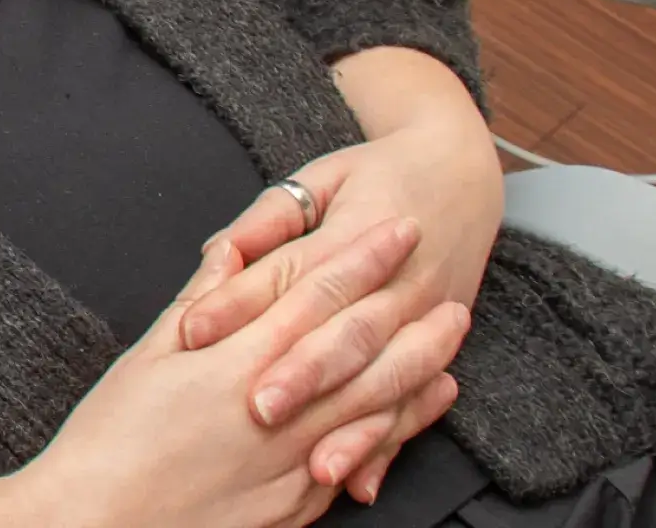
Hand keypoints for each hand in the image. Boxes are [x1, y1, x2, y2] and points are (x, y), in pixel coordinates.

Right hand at [3, 217, 467, 527]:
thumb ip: (200, 304)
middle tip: (454, 295)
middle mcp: (276, 408)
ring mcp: (290, 462)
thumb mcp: (146, 357)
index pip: (318, 295)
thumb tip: (231, 255)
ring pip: (372, 408)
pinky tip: (409, 417)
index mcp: (238, 360)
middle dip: (412, 320)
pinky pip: (354, 461)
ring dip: (417, 375)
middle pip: (363, 352)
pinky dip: (391, 434)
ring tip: (449, 352)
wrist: (96, 523)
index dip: (364, 259)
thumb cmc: (110, 440)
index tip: (399, 230)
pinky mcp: (291, 507)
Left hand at [172, 119, 507, 503]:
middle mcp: (397, 282)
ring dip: (350, 424)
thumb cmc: (376, 176)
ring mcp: (424, 318)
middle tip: (257, 408)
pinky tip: (355, 480)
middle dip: (303, 374)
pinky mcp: (438, 347)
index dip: (244, 304)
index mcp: (359, 232)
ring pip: (384, 379)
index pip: (294, 273)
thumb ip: (270, 217)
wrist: (461, 175)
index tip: (194, 333)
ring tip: (315, 464)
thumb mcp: (321, 178)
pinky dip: (384, 446)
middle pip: (346, 334)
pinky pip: (411, 406)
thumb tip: (219, 251)